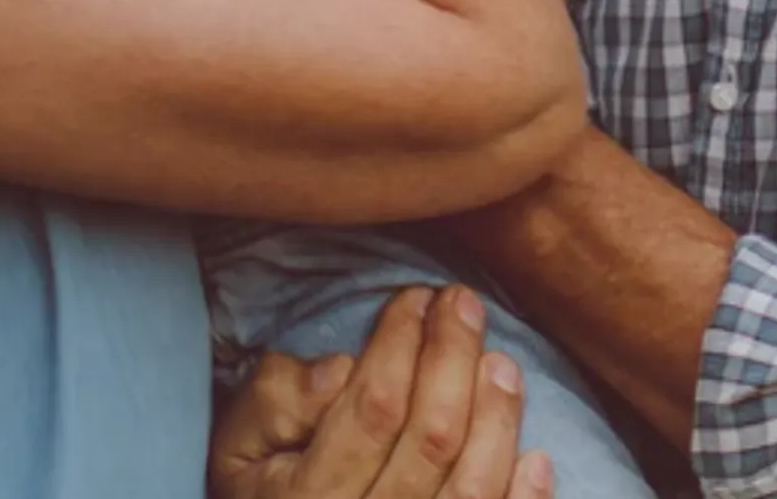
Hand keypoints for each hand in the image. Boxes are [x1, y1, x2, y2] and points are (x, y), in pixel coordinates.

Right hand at [209, 286, 550, 498]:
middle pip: (432, 439)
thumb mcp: (238, 449)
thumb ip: (275, 404)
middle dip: (453, 358)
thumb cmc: (264, 492)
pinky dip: (525, 498)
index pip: (372, 409)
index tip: (416, 298)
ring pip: (472, 488)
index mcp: (310, 496)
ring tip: (502, 362)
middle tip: (465, 302)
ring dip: (497, 418)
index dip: (400, 346)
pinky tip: (537, 457)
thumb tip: (339, 369)